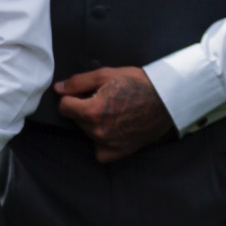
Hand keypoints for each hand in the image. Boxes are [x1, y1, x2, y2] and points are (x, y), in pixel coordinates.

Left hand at [54, 67, 174, 163]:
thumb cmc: (138, 83)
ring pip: (87, 133)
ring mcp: (108, 143)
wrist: (167, 97)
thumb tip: (58, 89)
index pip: (64, 107)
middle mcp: (98, 130)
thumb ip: (78, 82)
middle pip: (76, 120)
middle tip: (105, 101)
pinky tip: (112, 131)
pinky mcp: (119, 151)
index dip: (73, 98)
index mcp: (92, 110)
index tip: (87, 94)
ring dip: (94, 124)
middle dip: (84, 110)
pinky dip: (101, 143)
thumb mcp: (106, 74)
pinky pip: (99, 151)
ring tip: (114, 112)